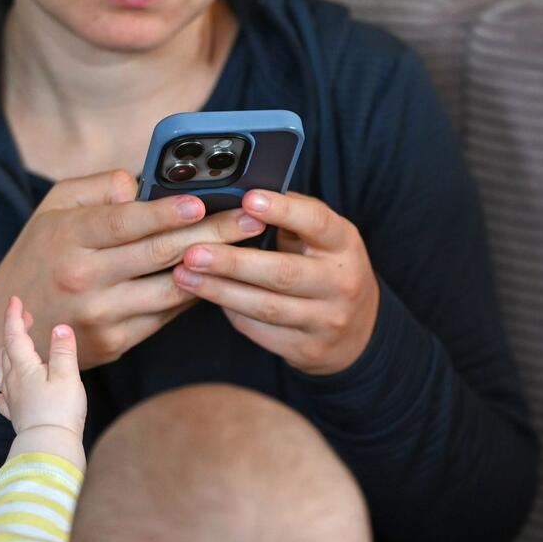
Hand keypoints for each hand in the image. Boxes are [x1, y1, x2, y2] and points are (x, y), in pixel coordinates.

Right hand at [0, 170, 266, 369]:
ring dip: (215, 269)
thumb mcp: (53, 209)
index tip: (201, 201)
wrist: (6, 328)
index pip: (124, 223)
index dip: (165, 212)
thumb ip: (99, 188)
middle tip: (252, 219)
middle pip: (160, 254)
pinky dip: (194, 294)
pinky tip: (219, 276)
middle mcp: (84, 278)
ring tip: (249, 248)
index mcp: (69, 238)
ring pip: (171, 289)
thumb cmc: (38, 256)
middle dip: (214, 234)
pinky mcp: (115, 343)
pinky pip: (166, 315)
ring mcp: (101, 315)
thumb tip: (144, 184)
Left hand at [0, 296, 85, 436]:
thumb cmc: (60, 410)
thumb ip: (63, 350)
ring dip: (4, 356)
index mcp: (24, 367)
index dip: (14, 317)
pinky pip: (4, 399)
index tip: (15, 300)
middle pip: (6, 351)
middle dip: (13, 332)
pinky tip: (1, 394)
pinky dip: (2, 390)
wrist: (49, 446)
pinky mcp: (17, 416)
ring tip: (10, 349)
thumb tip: (60, 327)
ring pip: (0, 373)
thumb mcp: (67, 375)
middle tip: (23, 318)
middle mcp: (13, 381)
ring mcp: (13, 400)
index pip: (14, 336)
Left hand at [173, 190, 379, 375]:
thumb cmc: (327, 267)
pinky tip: (206, 296)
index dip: (282, 211)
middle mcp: (340, 283)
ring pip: (265, 306)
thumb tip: (240, 193)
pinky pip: (259, 330)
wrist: (358, 329)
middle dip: (233, 262)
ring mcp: (324, 320)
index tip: (247, 200)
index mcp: (343, 244)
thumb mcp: (324, 237)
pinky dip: (230, 311)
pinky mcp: (306, 348)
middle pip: (282, 273)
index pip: (316, 223)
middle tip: (192, 251)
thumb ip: (291, 215)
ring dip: (220, 290)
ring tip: (184, 275)